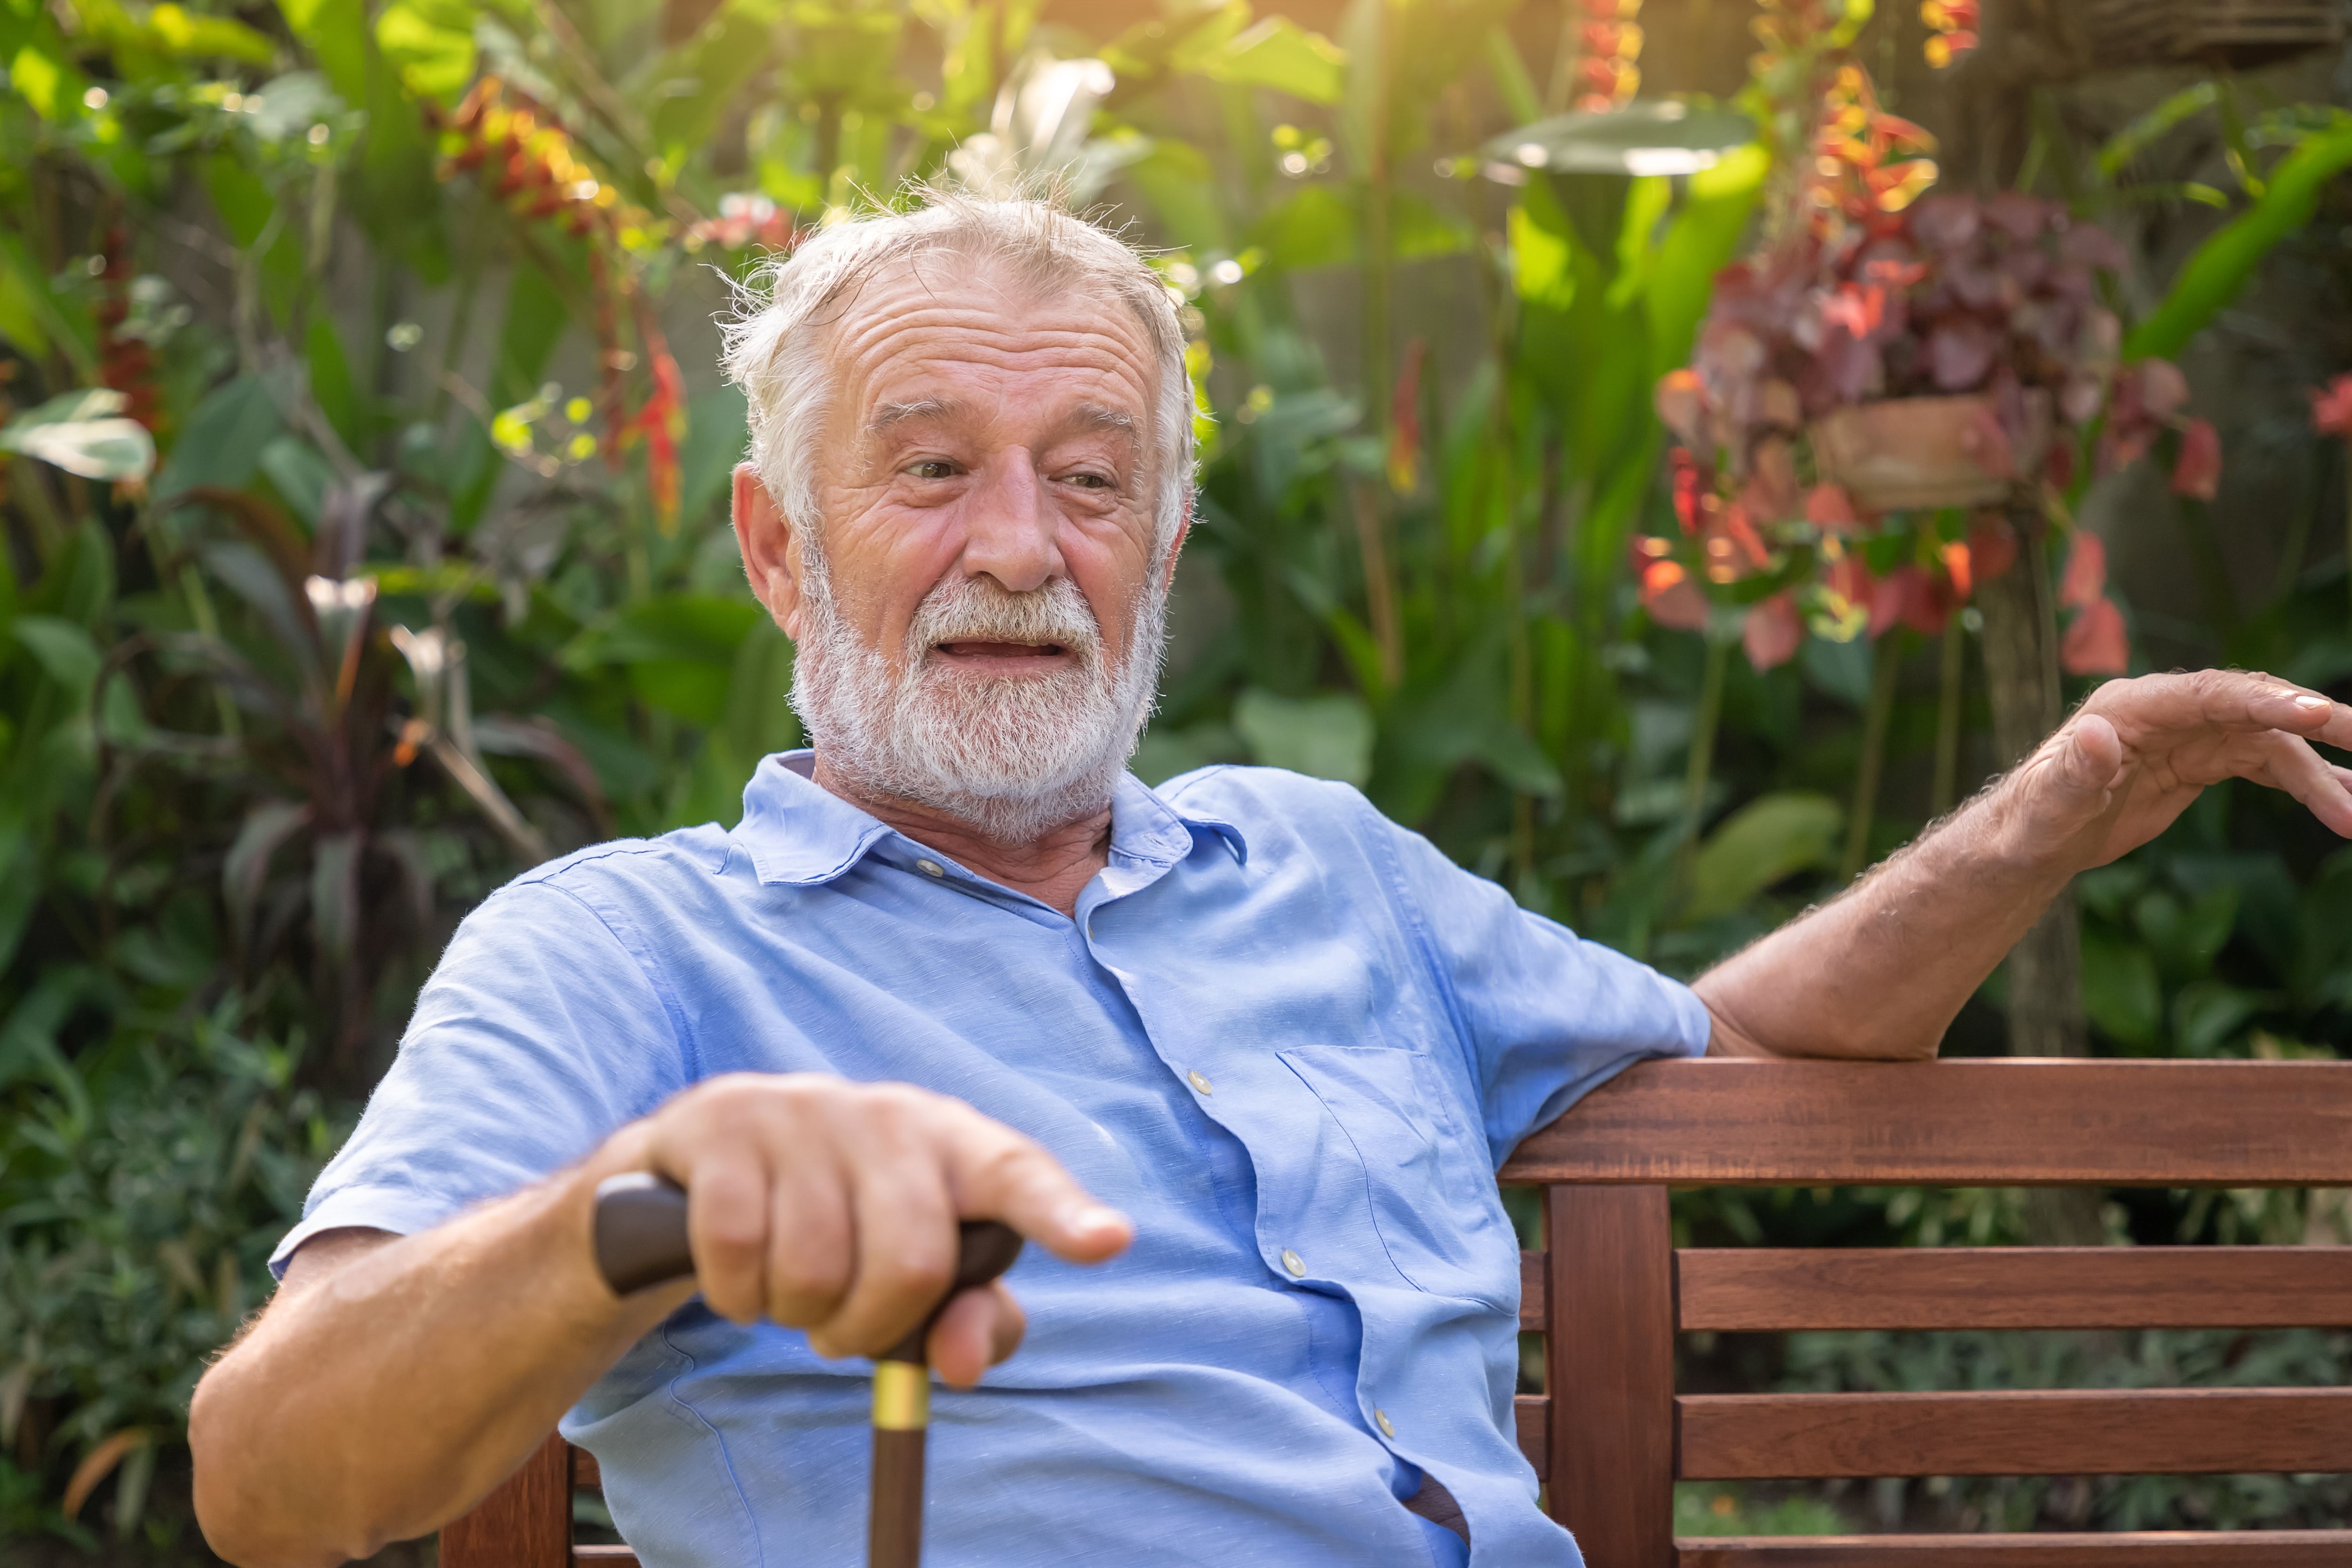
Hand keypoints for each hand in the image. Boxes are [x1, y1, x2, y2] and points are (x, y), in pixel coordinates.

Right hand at [595, 1073, 1130, 1385]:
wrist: (713, 1161)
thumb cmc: (848, 1225)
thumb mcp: (920, 1274)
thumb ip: (970, 1322)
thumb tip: (964, 1365)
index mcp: (957, 1145)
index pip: (1020, 1176)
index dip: (1063, 1213)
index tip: (1108, 1241)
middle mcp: (893, 1115)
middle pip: (912, 1262)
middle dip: (869, 1328)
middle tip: (842, 1328)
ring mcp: (808, 1110)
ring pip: (817, 1269)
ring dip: (797, 1313)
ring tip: (793, 1288)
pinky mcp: (727, 1122)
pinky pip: (740, 1253)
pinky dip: (738, 1296)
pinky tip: (741, 1276)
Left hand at [1992, 670, 2351, 875]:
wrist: (2033, 839)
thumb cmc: (2030, 823)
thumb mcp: (2047, 808)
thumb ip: (2073, 774)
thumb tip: (2095, 734)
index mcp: (2130, 707)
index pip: (2209, 695)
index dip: (2263, 702)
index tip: (2315, 715)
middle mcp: (2167, 710)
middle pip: (2254, 707)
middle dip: (2315, 725)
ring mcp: (2188, 733)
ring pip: (2269, 740)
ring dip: (2319, 774)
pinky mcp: (2199, 761)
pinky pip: (2264, 763)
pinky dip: (2304, 783)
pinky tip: (2344, 804)